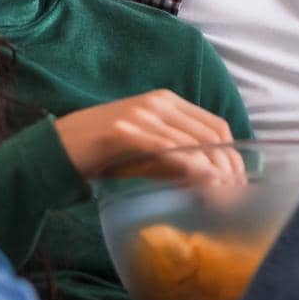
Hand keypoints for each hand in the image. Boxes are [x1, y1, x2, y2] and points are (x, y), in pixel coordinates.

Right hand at [53, 89, 246, 188]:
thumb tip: (211, 181)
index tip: (240, 182)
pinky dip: (190, 166)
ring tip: (225, 198)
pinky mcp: (125, 131)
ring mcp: (141, 114)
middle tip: (237, 197)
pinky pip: (166, 149)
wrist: (58, 149)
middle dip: (230, 167)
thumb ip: (177, 162)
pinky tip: (204, 182)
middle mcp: (158, 102)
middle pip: (211, 133)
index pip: (215, 125)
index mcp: (167, 102)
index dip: (234, 154)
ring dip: (215, 171)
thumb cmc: (104, 153)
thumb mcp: (147, 155)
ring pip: (193, 141)